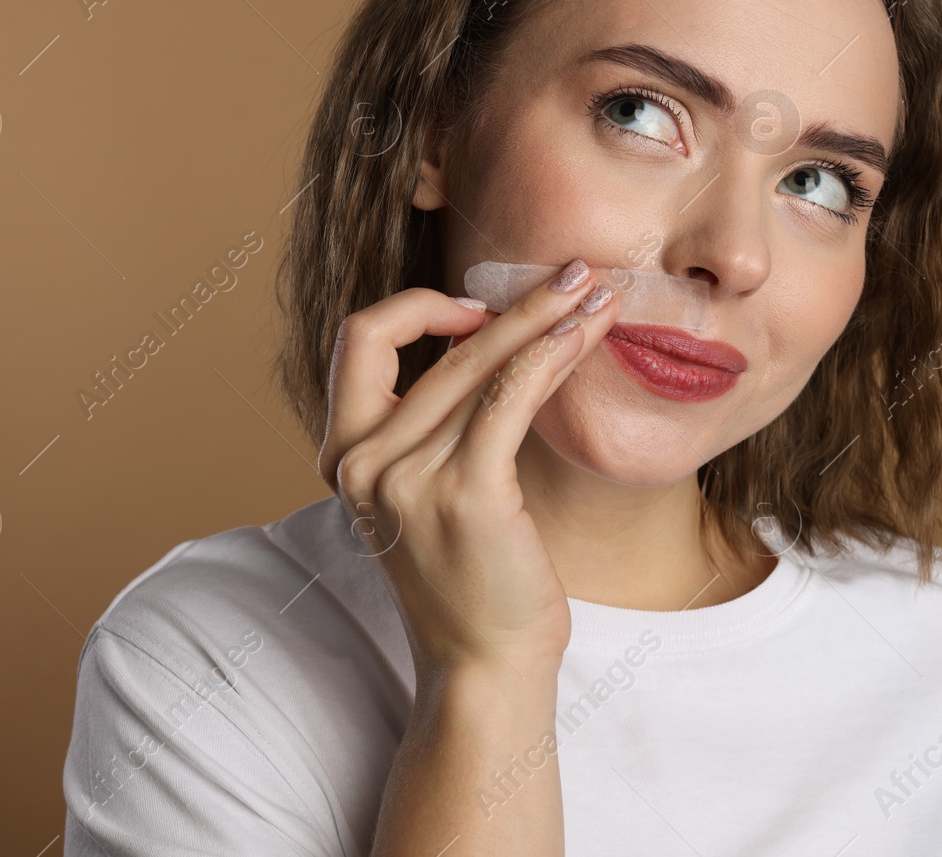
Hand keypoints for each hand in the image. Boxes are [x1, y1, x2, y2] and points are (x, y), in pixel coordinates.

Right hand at [318, 260, 618, 677]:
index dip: (419, 308)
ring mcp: (406, 479)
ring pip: (479, 364)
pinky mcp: (464, 494)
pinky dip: (549, 357)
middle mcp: (361, 462)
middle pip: (432, 344)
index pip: (360, 339)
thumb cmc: (472, 579)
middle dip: (512, 300)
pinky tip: (585, 337)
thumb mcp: (430, 491)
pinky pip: (509, 398)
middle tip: (573, 272)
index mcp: (344, 454)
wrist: (485, 668)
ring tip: (597, 296)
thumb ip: (436, 425)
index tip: (479, 310)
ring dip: (546, 319)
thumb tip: (496, 340)